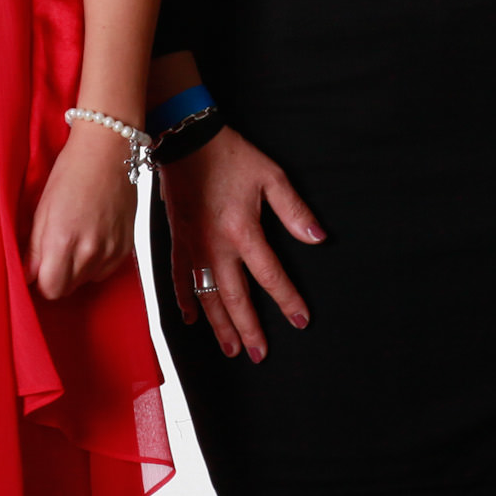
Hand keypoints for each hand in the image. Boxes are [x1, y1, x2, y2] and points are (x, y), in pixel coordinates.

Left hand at [28, 122, 138, 299]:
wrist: (109, 149)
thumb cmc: (72, 171)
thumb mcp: (43, 208)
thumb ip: (34, 248)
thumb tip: (27, 276)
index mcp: (63, 240)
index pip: (50, 289)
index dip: (40, 281)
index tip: (37, 269)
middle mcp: (90, 250)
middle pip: (68, 289)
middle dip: (57, 276)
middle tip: (53, 251)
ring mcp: (111, 250)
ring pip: (86, 281)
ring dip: (77, 269)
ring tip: (74, 239)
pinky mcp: (126, 246)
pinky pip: (105, 271)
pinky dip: (96, 262)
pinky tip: (91, 237)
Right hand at [158, 127, 322, 360]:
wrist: (186, 141)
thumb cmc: (231, 156)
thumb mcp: (271, 176)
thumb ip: (294, 211)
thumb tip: (318, 239)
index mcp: (243, 231)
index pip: (270, 276)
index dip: (287, 300)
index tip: (301, 320)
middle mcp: (216, 246)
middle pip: (236, 298)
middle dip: (250, 328)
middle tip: (260, 354)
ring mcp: (194, 247)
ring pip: (208, 296)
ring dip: (220, 325)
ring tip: (232, 349)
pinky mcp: (177, 242)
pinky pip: (180, 280)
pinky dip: (186, 302)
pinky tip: (193, 320)